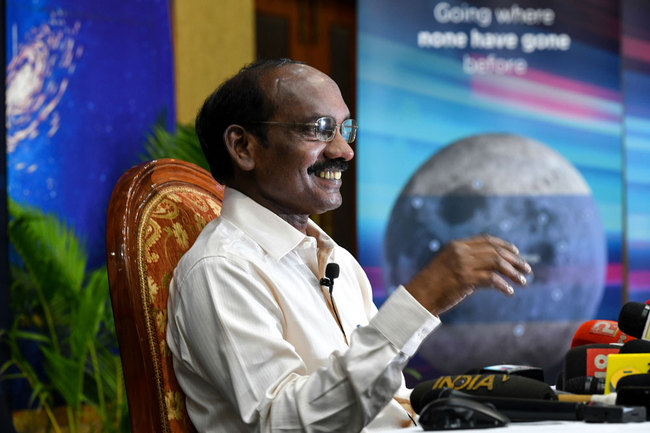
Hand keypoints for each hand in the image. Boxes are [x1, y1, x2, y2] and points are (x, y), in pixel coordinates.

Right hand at [404, 234, 531, 314]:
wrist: (418, 296)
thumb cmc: (433, 285)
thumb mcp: (448, 266)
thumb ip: (467, 263)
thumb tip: (491, 269)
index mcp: (456, 246)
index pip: (486, 240)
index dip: (504, 245)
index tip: (517, 252)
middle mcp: (460, 252)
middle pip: (495, 251)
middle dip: (515, 260)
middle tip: (526, 270)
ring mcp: (462, 265)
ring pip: (497, 263)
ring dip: (513, 273)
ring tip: (522, 282)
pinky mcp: (464, 279)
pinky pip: (492, 280)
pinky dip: (503, 286)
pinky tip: (509, 292)